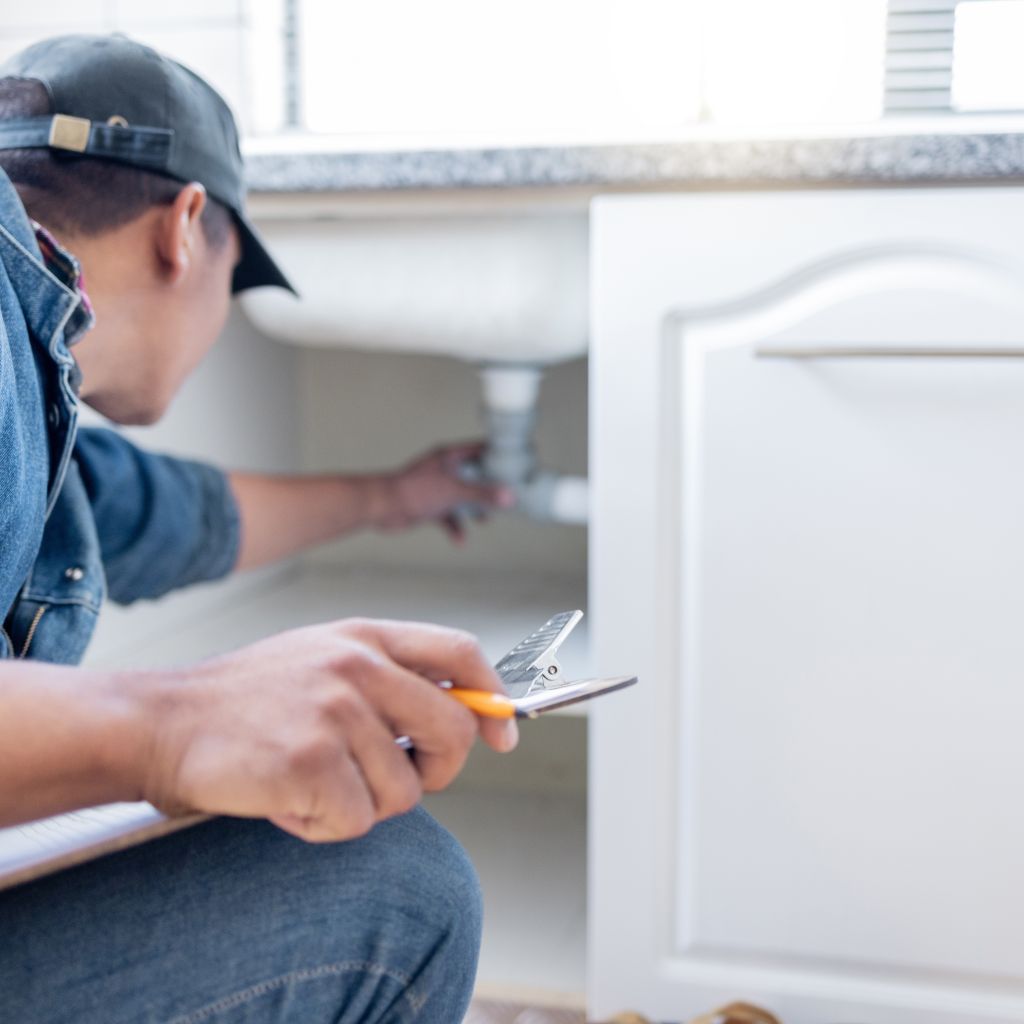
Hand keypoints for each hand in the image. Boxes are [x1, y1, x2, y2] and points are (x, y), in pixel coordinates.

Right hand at [137, 619, 517, 841]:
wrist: (164, 722)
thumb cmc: (250, 701)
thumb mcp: (323, 658)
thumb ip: (390, 676)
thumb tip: (468, 715)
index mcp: (365, 637)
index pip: (461, 653)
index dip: (494, 698)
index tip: (504, 736)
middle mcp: (357, 667)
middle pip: (454, 730)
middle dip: (441, 770)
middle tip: (405, 780)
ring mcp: (335, 712)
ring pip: (406, 791)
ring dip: (364, 803)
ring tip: (313, 781)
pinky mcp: (311, 762)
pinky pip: (358, 821)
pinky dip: (325, 826)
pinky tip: (288, 800)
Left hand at [376, 441, 514, 542]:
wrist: (382, 507)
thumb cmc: (412, 491)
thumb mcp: (454, 492)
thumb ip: (482, 494)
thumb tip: (508, 496)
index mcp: (449, 456)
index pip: (480, 449)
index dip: (498, 455)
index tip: (515, 464)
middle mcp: (444, 469)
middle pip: (474, 476)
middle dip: (489, 489)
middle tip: (505, 497)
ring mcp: (437, 487)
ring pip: (462, 497)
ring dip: (473, 510)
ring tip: (485, 520)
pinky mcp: (429, 505)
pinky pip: (448, 515)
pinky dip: (455, 527)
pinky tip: (460, 540)